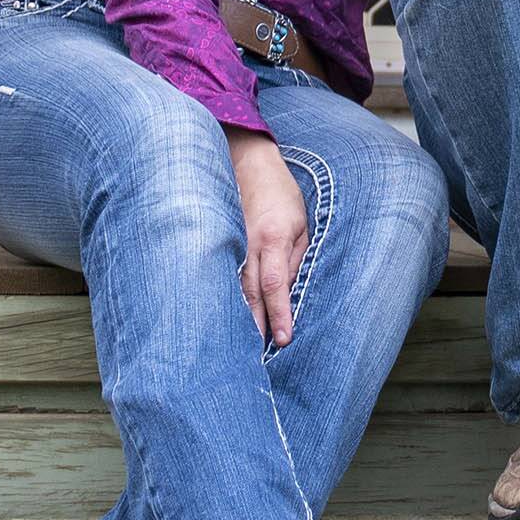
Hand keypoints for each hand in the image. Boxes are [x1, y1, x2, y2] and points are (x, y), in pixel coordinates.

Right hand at [229, 128, 308, 347]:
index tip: (283, 340)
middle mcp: (248, 243)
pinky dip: (219, 297)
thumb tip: (290, 291)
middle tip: (253, 360)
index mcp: (273, 238)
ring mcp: (229, 242)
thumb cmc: (281, 193)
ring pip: (230, 287)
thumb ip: (297, 258)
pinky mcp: (218, 240)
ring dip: (234, 317)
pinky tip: (216, 317)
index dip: (280, 314)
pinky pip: (219, 274)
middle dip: (253, 326)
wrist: (246, 160)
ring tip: (233, 348)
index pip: (276, 285)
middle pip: (248, 293)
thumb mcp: (302, 223)